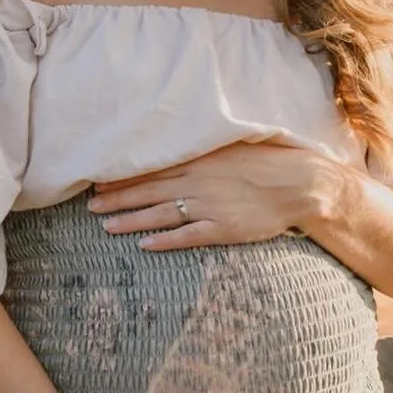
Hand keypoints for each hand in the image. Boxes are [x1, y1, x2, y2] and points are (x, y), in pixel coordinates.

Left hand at [85, 141, 335, 248]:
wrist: (302, 183)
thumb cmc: (271, 161)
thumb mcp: (234, 147)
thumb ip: (206, 151)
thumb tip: (181, 149)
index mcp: (201, 159)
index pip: (153, 168)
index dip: (124, 176)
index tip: (99, 181)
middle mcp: (199, 181)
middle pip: (149, 190)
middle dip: (117, 198)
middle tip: (90, 205)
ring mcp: (210, 206)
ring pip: (161, 214)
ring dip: (131, 220)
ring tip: (106, 226)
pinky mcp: (223, 228)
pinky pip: (187, 236)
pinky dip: (164, 241)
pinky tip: (144, 245)